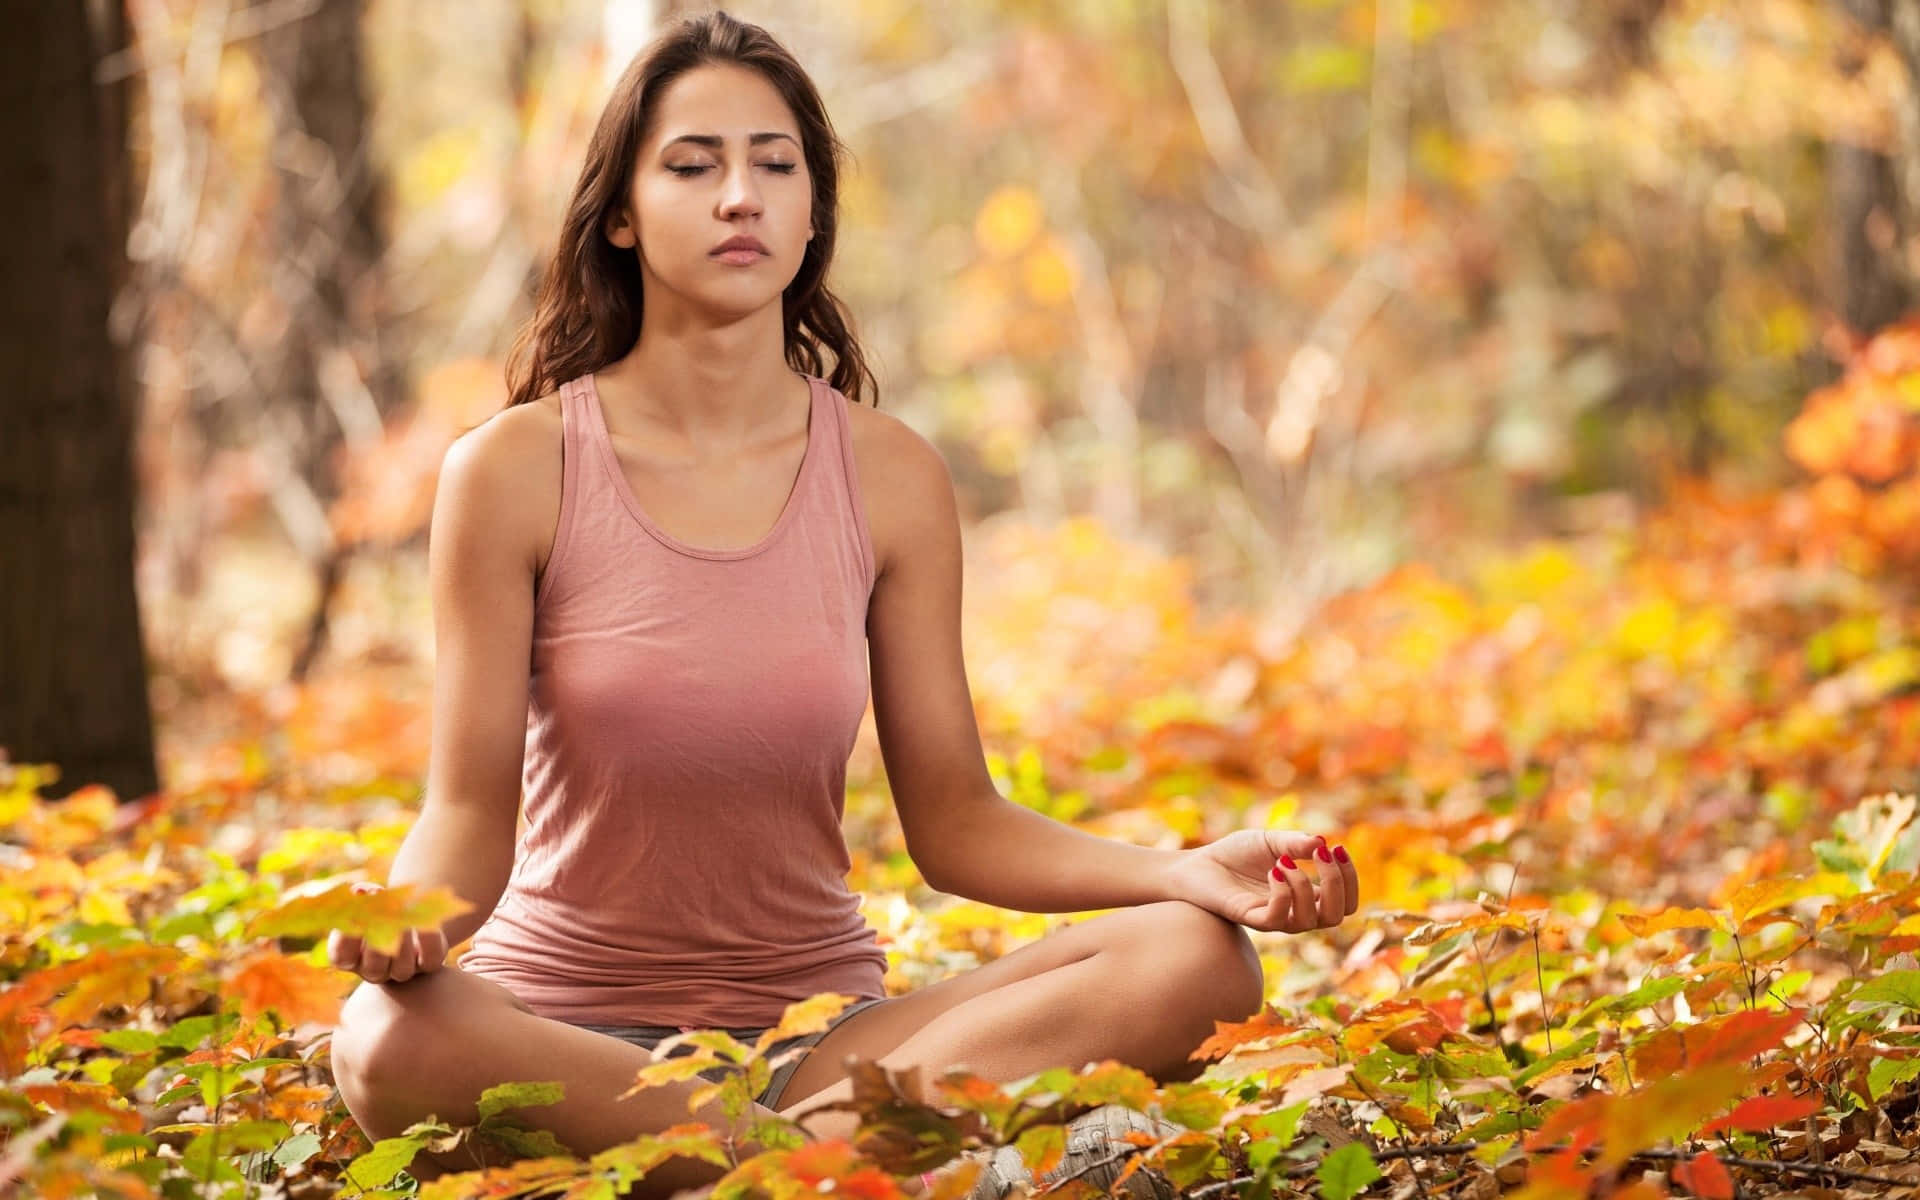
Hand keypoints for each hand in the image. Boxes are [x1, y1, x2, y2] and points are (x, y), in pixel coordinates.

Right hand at [324, 882, 447, 983]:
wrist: (410, 915)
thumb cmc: (379, 908)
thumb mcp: (368, 902)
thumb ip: (362, 897)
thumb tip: (360, 891)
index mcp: (351, 957)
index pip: (341, 956)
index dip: (346, 937)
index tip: (354, 912)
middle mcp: (374, 970)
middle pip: (373, 967)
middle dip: (378, 938)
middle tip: (382, 914)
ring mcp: (401, 971)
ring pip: (401, 968)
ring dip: (404, 939)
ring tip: (405, 915)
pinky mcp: (428, 964)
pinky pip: (430, 959)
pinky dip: (429, 939)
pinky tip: (428, 923)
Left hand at [1165, 829, 1358, 932]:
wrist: (1197, 864)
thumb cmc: (1236, 855)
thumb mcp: (1270, 841)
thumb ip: (1296, 843)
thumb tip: (1323, 842)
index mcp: (1306, 895)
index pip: (1346, 902)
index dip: (1350, 879)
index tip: (1337, 848)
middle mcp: (1295, 911)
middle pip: (1337, 916)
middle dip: (1338, 884)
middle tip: (1322, 856)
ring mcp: (1274, 918)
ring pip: (1311, 920)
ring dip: (1305, 885)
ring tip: (1283, 861)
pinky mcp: (1251, 919)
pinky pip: (1278, 918)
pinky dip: (1283, 892)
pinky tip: (1273, 870)